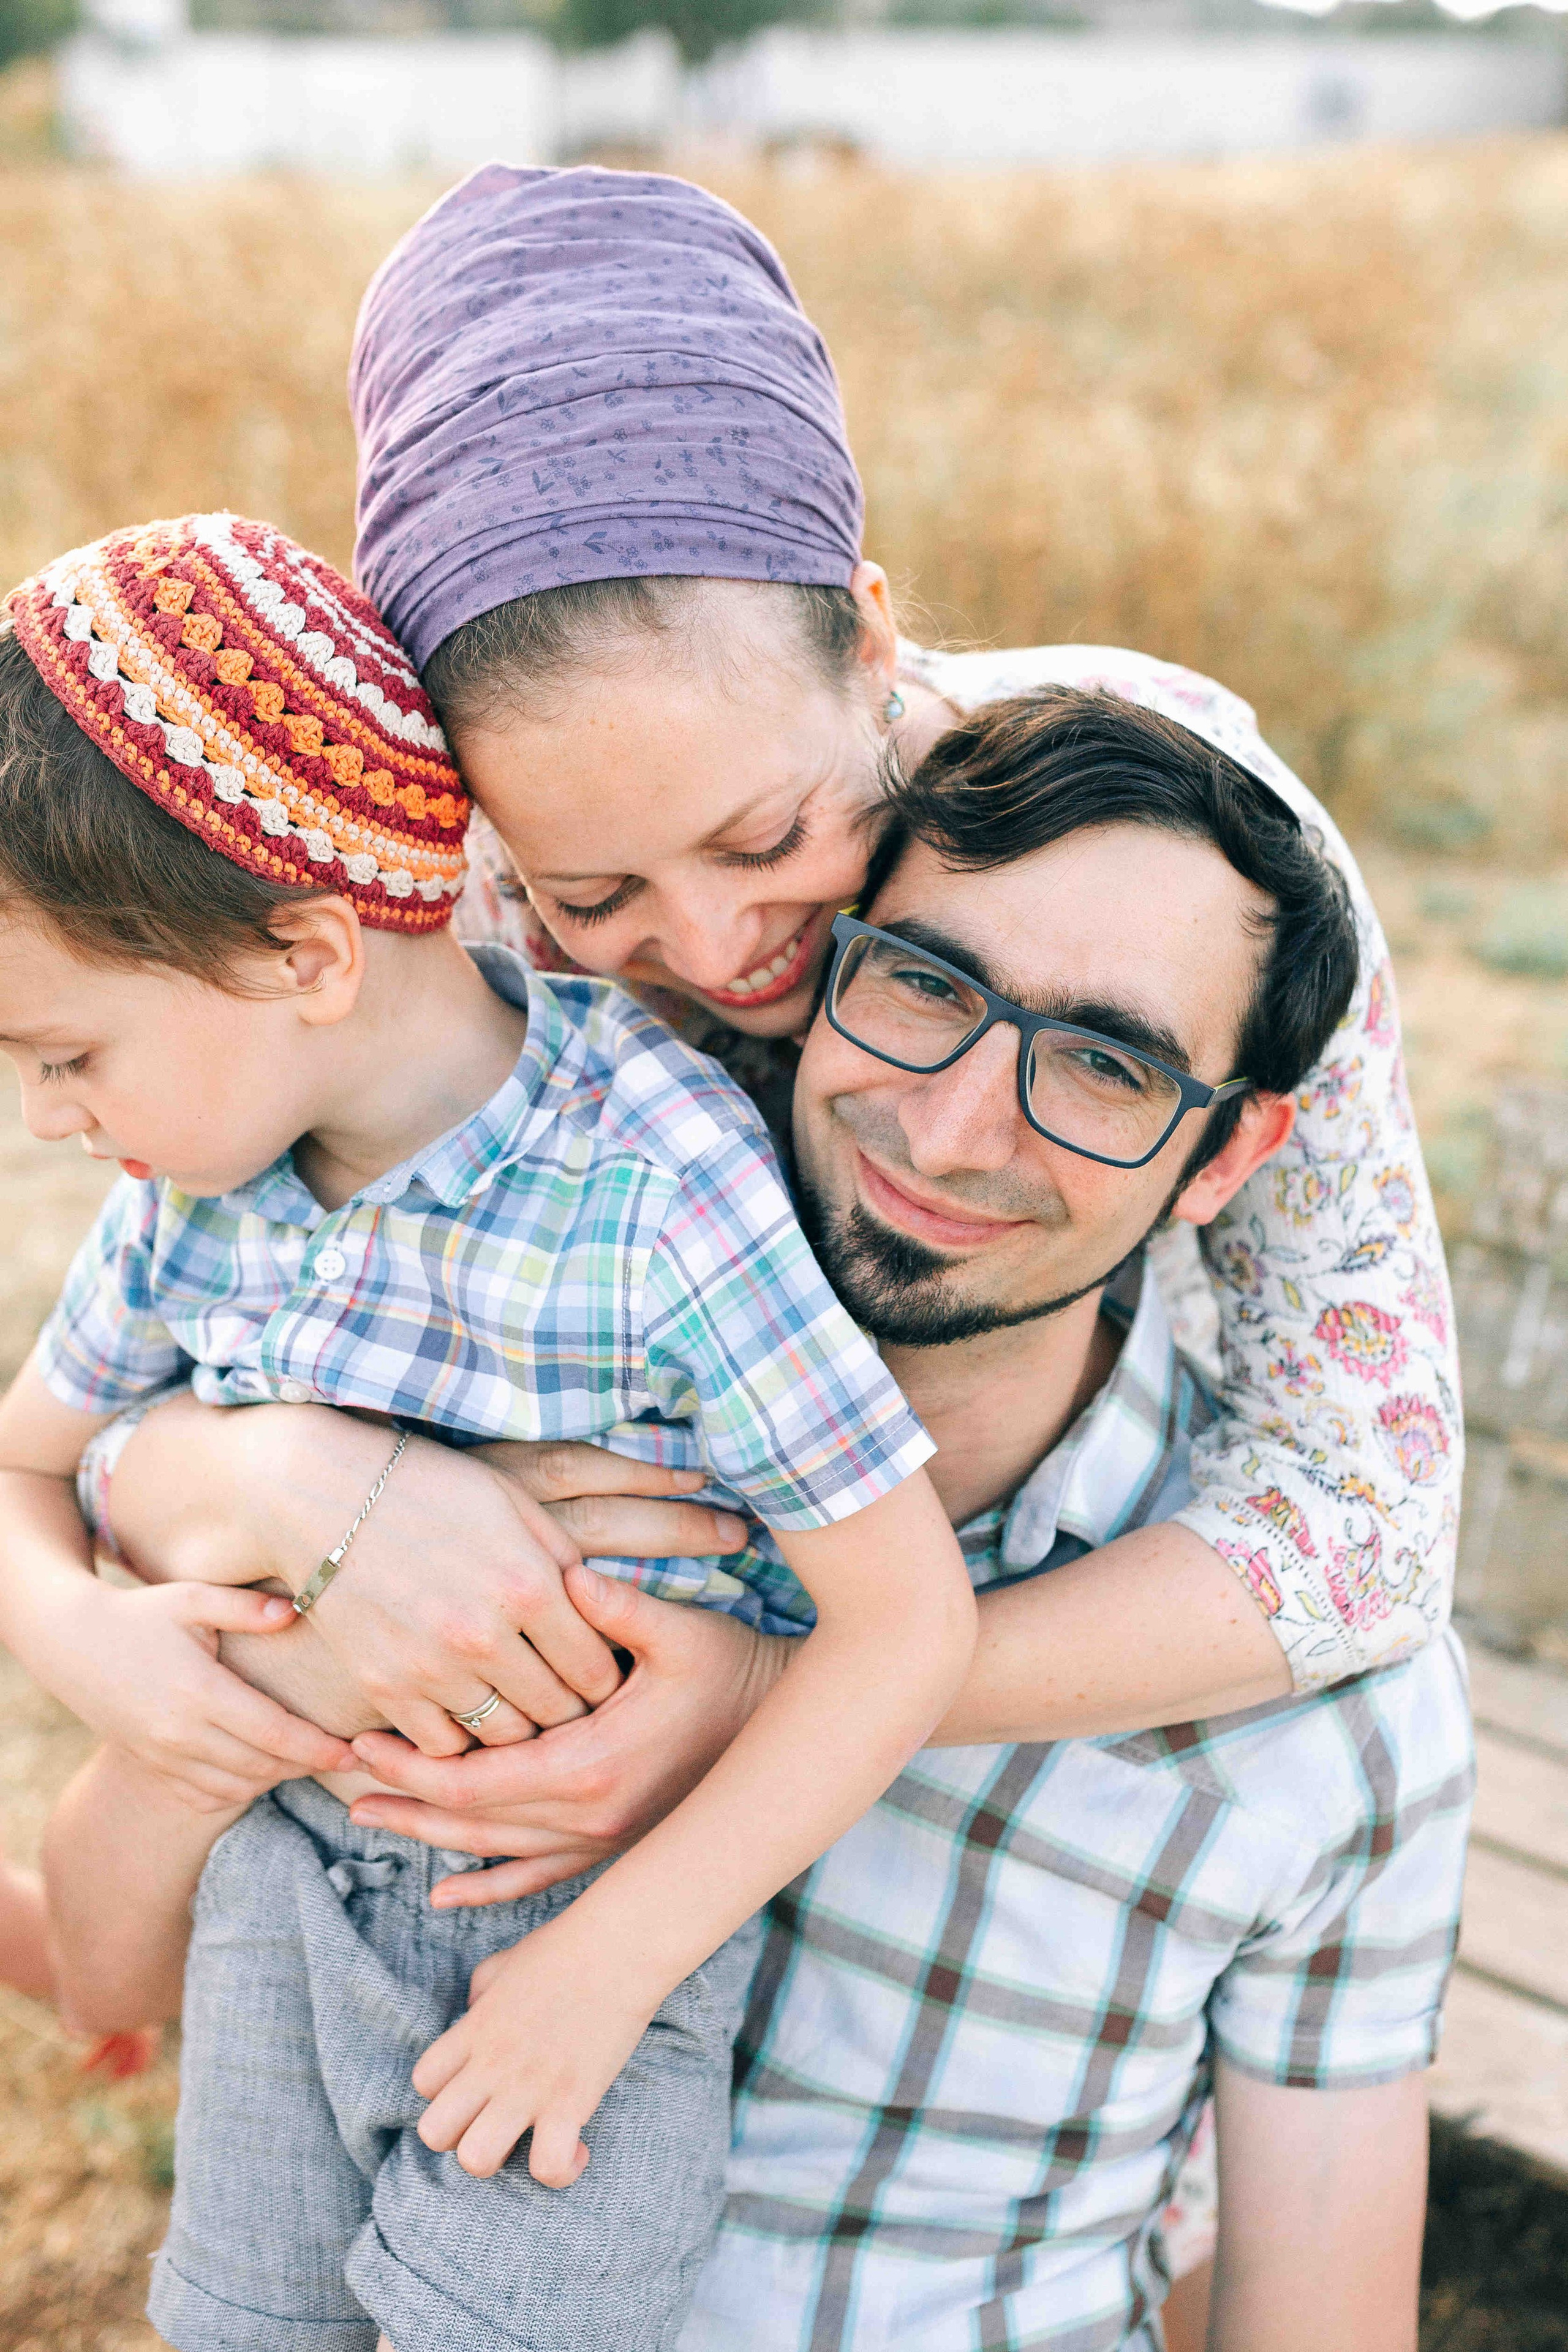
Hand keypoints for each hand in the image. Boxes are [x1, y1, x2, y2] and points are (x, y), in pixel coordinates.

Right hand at [51, 1577, 355, 1809]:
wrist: (70, 1644)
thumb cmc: (140, 1614)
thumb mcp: (190, 1597)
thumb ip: (244, 1606)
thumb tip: (295, 1612)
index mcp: (198, 1693)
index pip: (273, 1733)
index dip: (318, 1747)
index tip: (352, 1750)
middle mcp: (180, 1734)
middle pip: (261, 1766)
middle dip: (307, 1764)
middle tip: (346, 1754)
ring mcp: (163, 1757)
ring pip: (237, 1786)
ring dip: (277, 1777)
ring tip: (309, 1757)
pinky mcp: (152, 1767)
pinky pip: (206, 1795)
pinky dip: (240, 1788)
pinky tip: (262, 1766)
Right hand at [112, 1400, 747, 1760]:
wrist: (320, 1494)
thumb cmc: (429, 1486)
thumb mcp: (514, 1504)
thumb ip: (566, 1559)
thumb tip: (608, 1605)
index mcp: (531, 1584)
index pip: (598, 1668)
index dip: (610, 1681)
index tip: (610, 1680)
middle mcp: (486, 1634)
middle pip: (558, 1713)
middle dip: (575, 1715)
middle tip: (579, 1711)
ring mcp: (431, 1666)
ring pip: (505, 1739)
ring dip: (524, 1733)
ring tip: (530, 1715)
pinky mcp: (383, 1686)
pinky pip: (443, 1744)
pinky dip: (462, 1740)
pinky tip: (470, 1714)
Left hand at [347, 1564, 789, 1901]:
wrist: (789, 1731)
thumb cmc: (734, 1670)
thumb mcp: (681, 1631)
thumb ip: (619, 1606)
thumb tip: (566, 1574)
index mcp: (593, 1766)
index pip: (478, 1780)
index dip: (414, 1765)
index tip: (364, 1736)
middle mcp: (591, 1817)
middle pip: (473, 1823)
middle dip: (405, 1798)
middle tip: (343, 1773)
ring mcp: (604, 1840)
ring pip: (498, 1852)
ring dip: (430, 1837)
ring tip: (368, 1817)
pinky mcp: (617, 1845)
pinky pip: (540, 1878)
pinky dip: (490, 1886)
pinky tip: (446, 1893)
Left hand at [414, 1912, 657, 2183]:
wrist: (617, 1945)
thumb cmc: (566, 1947)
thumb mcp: (506, 1961)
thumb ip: (481, 1989)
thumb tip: (476, 2010)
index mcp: (473, 2030)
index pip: (423, 2082)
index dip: (446, 2092)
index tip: (480, 2086)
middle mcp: (490, 2065)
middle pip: (434, 2133)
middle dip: (459, 2138)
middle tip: (497, 2121)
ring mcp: (527, 2088)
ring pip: (475, 2160)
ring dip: (500, 2160)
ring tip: (529, 2140)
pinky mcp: (569, 2103)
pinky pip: (547, 2168)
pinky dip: (560, 2171)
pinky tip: (576, 2150)